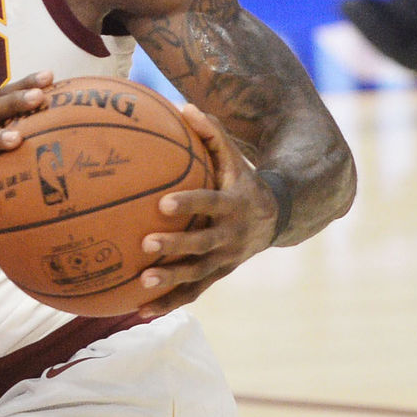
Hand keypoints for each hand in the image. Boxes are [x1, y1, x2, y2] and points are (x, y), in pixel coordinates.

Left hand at [134, 104, 281, 317]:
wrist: (276, 216)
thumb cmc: (242, 179)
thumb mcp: (234, 156)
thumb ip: (211, 133)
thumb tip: (183, 106)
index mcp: (233, 204)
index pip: (209, 203)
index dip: (189, 203)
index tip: (162, 204)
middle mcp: (231, 235)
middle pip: (202, 244)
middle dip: (176, 245)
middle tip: (145, 243)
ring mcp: (225, 260)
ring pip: (197, 274)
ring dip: (170, 281)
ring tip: (141, 283)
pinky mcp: (218, 276)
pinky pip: (193, 293)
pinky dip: (169, 303)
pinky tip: (140, 310)